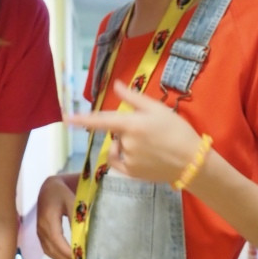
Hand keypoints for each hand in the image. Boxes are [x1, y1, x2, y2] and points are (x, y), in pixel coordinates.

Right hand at [37, 174, 75, 258]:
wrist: (49, 188)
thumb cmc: (62, 193)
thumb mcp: (73, 202)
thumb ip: (77, 218)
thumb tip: (82, 238)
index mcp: (48, 219)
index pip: (56, 240)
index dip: (67, 252)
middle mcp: (41, 228)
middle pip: (52, 249)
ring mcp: (39, 232)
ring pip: (49, 251)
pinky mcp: (41, 234)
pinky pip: (48, 249)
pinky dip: (57, 256)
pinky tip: (68, 258)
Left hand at [67, 81, 200, 185]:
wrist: (191, 161)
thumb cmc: (177, 131)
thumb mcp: (158, 109)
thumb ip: (133, 98)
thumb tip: (116, 85)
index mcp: (131, 124)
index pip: (101, 121)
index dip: (82, 120)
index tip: (66, 119)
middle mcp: (126, 143)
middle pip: (115, 132)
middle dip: (125, 129)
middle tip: (149, 131)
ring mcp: (127, 159)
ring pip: (118, 146)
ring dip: (126, 143)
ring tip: (149, 145)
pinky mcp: (130, 173)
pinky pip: (117, 161)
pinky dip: (122, 156)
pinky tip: (139, 156)